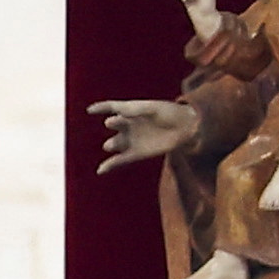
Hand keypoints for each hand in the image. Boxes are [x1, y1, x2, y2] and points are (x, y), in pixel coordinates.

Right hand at [89, 97, 203, 170]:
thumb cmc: (171, 113)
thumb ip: (134, 110)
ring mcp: (132, 140)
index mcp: (131, 111)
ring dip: (112, 144)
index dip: (101, 108)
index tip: (90, 110)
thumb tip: (115, 115)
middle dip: (113, 124)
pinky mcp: (137, 153)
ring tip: (112, 144)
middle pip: (113, 124)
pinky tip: (100, 171)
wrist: (188, 128)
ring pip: (113, 144)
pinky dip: (110, 165)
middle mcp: (129, 125)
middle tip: (115, 122)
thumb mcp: (152, 108)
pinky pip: (119, 160)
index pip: (112, 107)